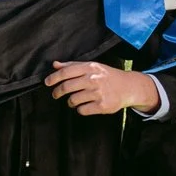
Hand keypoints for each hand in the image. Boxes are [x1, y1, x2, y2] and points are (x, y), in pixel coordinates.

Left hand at [46, 60, 160, 115]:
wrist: (128, 87)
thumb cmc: (107, 76)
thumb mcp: (91, 66)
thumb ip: (72, 65)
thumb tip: (55, 65)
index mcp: (90, 68)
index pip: (66, 72)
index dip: (54, 78)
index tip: (47, 82)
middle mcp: (93, 79)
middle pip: (67, 87)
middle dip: (58, 92)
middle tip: (56, 94)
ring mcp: (98, 93)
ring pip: (73, 100)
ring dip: (70, 102)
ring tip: (74, 100)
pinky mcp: (102, 106)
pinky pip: (82, 110)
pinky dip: (80, 109)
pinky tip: (85, 105)